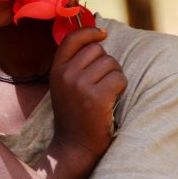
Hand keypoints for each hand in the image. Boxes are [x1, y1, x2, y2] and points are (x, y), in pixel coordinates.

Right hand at [50, 27, 126, 158]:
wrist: (74, 146)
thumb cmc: (74, 114)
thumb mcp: (64, 85)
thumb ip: (73, 63)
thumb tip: (97, 35)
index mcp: (56, 70)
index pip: (72, 39)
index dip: (89, 31)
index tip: (102, 33)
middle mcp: (66, 75)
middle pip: (97, 50)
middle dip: (106, 62)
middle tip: (103, 81)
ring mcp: (80, 86)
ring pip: (111, 63)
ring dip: (115, 75)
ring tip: (107, 92)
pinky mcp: (97, 97)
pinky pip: (119, 78)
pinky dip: (121, 87)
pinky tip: (112, 99)